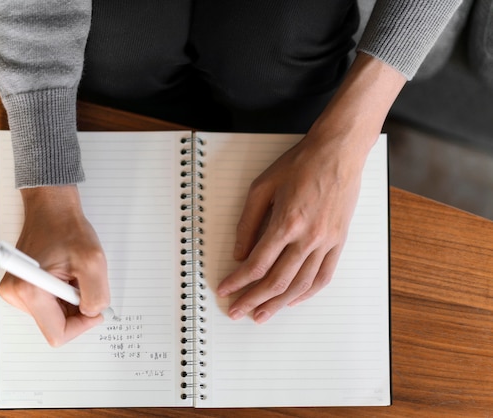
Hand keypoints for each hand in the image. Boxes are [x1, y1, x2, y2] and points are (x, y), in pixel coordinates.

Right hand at [0, 185, 109, 345]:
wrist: (52, 208)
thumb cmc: (68, 229)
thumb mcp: (93, 261)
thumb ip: (97, 295)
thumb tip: (92, 314)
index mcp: (29, 291)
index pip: (57, 333)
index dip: (81, 325)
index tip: (94, 306)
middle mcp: (15, 295)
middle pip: (54, 325)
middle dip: (75, 308)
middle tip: (82, 281)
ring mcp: (15, 292)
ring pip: (53, 315)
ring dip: (69, 299)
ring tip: (71, 273)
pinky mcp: (20, 287)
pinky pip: (48, 304)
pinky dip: (62, 294)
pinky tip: (64, 273)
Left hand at [216, 129, 366, 321]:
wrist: (338, 152)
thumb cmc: (300, 164)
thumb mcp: (262, 187)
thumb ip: (248, 222)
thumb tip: (239, 253)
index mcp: (286, 222)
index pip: (257, 264)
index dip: (238, 281)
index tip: (225, 290)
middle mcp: (308, 237)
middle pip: (276, 281)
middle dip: (252, 300)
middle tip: (237, 312)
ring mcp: (327, 242)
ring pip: (301, 285)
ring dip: (278, 304)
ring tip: (261, 315)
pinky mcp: (339, 241)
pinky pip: (324, 276)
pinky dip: (307, 293)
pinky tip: (292, 300)